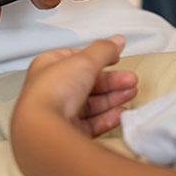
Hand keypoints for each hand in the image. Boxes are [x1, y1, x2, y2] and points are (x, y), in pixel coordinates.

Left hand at [12, 35, 136, 137]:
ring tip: (131, 93)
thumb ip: (103, 50)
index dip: (97, 57)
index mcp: (48, 66)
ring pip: (91, 103)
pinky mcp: (68, 134)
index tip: (116, 58)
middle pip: (87, 82)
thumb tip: (116, 41)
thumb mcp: (84, 61)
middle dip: (111, 80)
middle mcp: (52, 90)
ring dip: (112, 97)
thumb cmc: (53, 91)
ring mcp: (59, 113)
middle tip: (130, 79)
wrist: (44, 130)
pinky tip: (120, 113)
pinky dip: (107, 118)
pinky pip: (91, 124)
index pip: (76, 58)